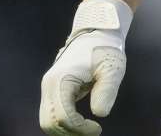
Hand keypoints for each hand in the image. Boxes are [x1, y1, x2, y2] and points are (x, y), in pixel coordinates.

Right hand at [40, 0, 132, 135]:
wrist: (96, 33)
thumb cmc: (106, 49)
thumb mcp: (112, 69)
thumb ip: (107, 90)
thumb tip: (100, 114)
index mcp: (61, 80)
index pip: (62, 116)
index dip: (79, 128)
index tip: (98, 128)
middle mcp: (48, 85)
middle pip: (49, 123)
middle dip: (70, 132)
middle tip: (93, 131)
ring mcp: (48, 88)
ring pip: (48, 121)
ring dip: (66, 129)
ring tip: (88, 128)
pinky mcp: (52, 90)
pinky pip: (52, 114)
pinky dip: (64, 123)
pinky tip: (82, 122)